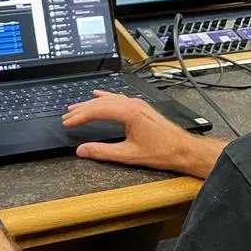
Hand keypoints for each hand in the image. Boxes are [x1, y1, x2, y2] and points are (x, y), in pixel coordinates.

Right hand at [62, 91, 222, 178]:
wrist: (183, 149)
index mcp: (128, 112)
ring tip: (75, 108)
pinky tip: (98, 95)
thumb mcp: (128, 155)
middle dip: (81, 110)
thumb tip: (83, 150)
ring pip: (108, 100)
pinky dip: (104, 98)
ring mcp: (136, 104)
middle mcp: (132, 104)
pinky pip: (117, 98)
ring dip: (90, 104)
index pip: (96, 111)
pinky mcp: (140, 108)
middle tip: (67, 117)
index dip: (80, 116)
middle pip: (100, 103)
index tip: (68, 122)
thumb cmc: (162, 151)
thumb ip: (103, 151)